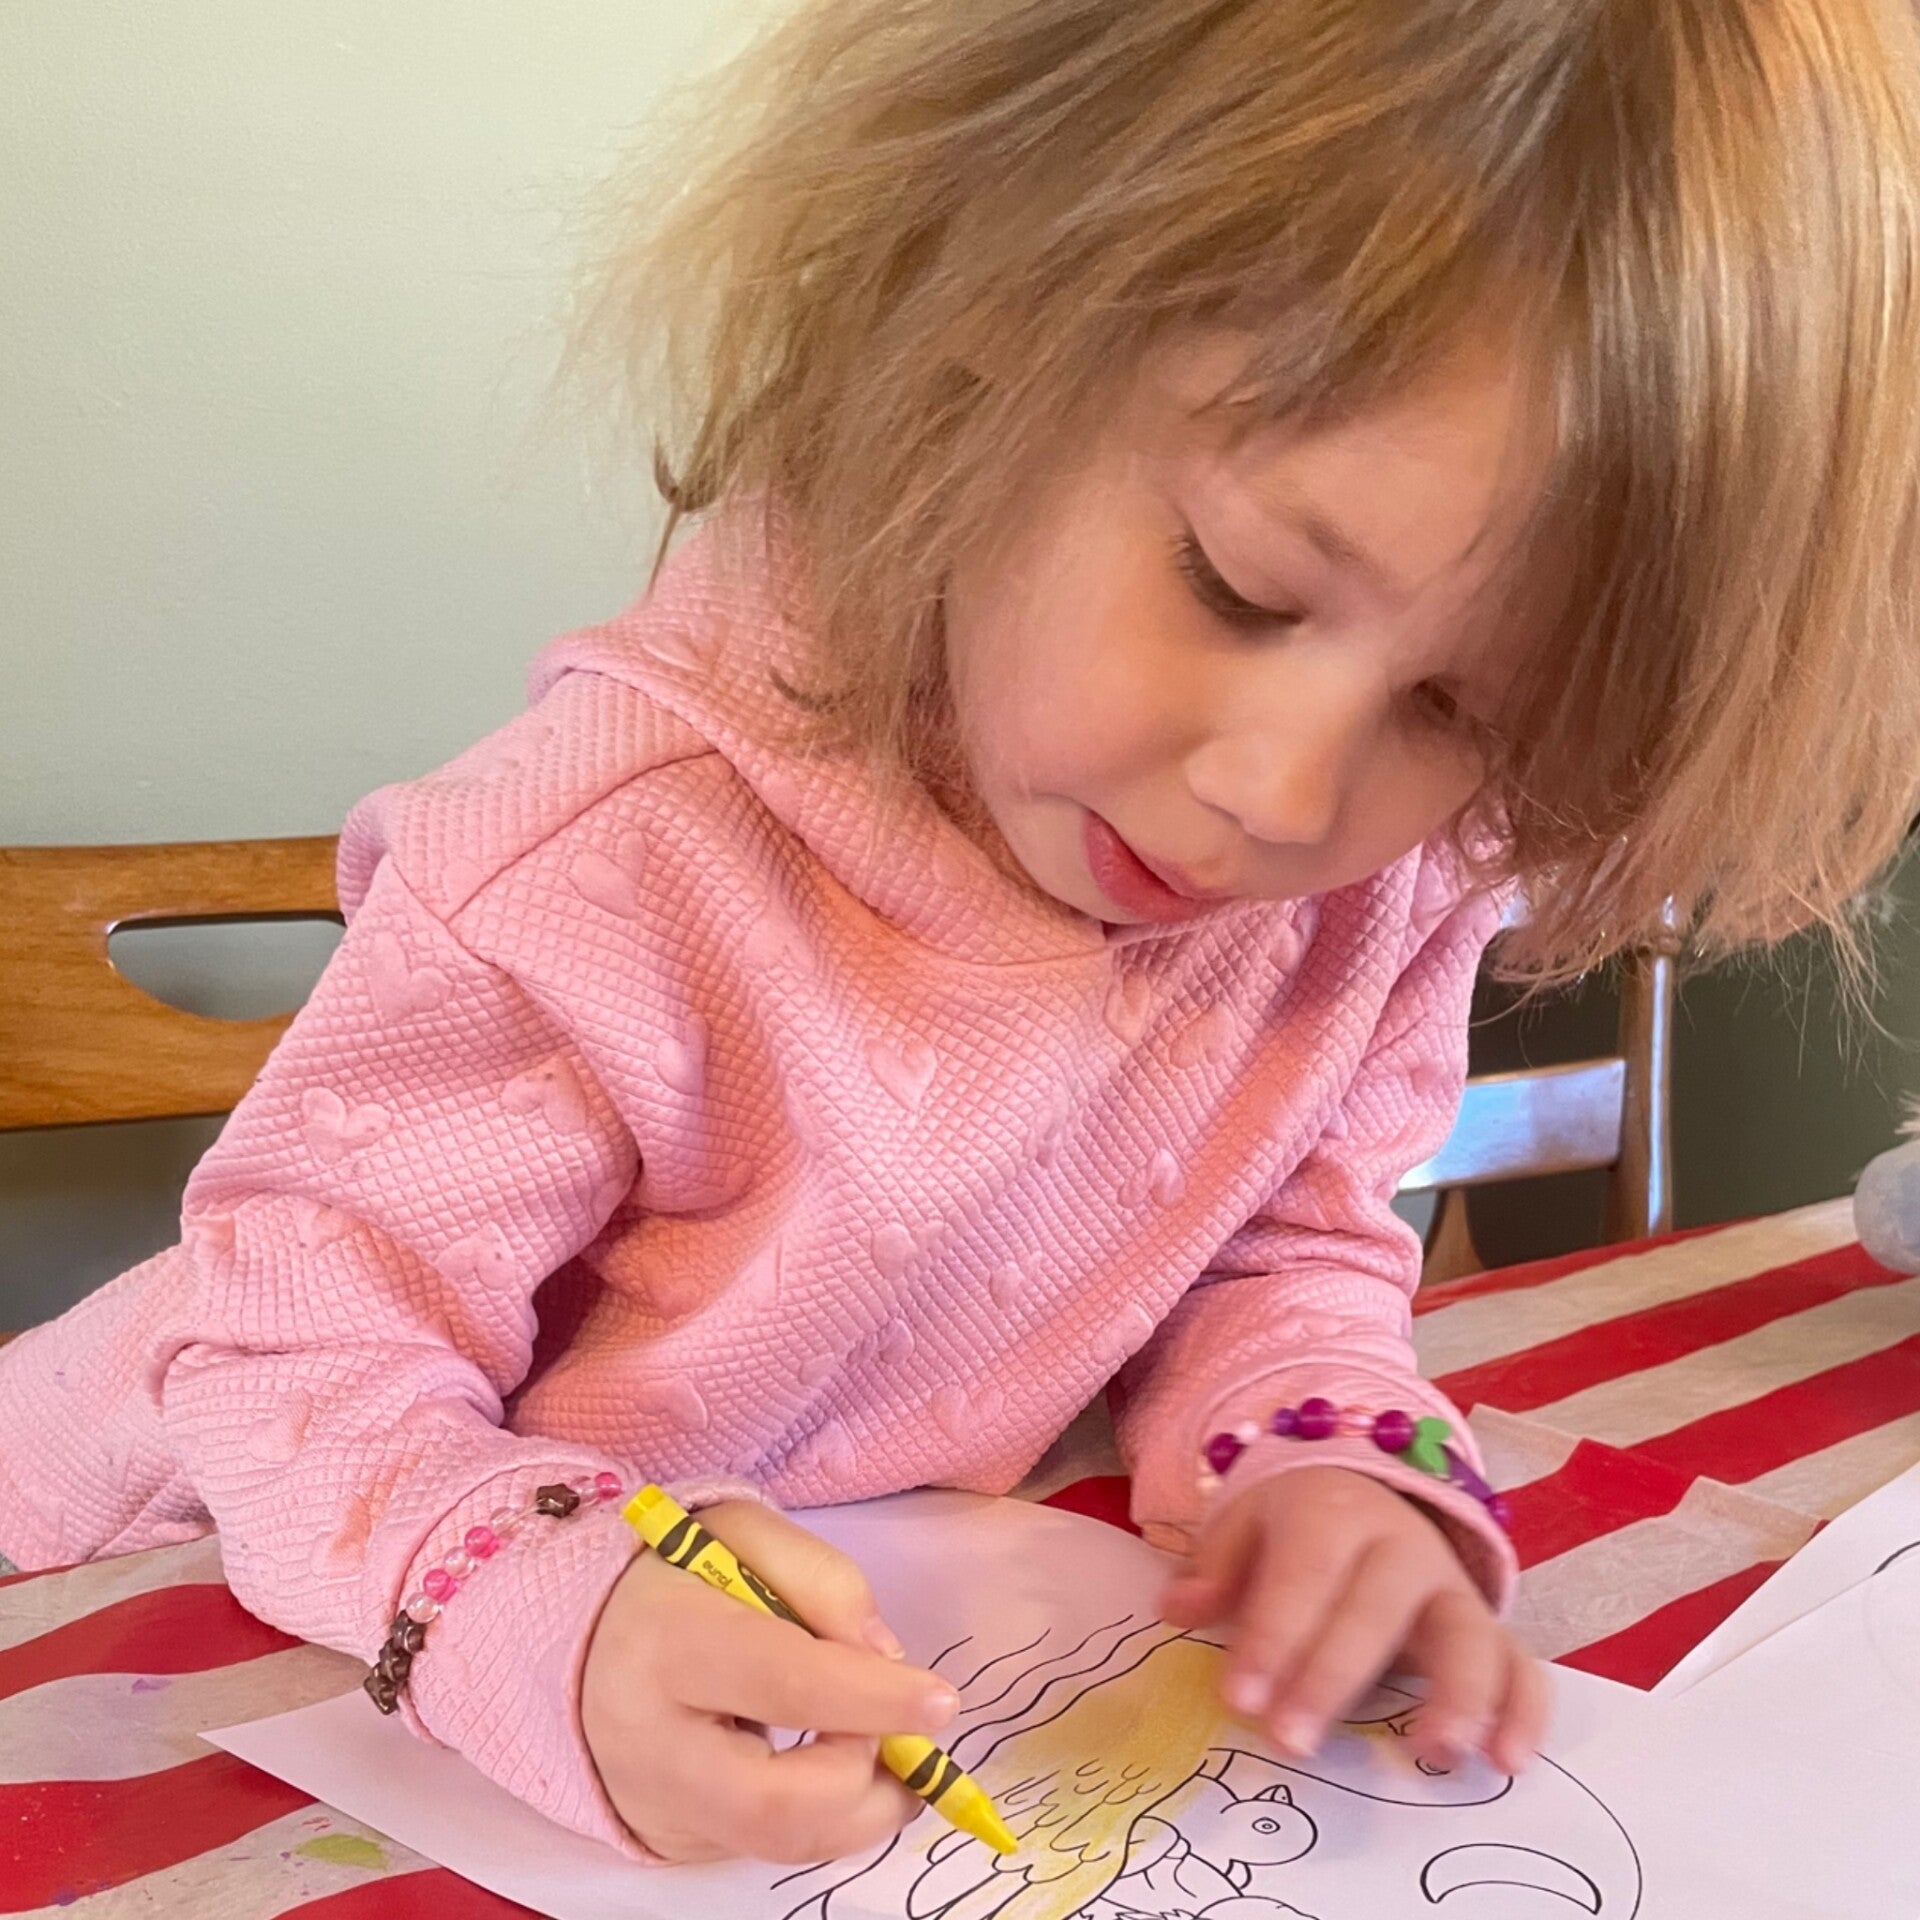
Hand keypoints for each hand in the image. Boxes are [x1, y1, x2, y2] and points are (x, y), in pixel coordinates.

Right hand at [582, 1500, 957, 1862]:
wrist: (584, 1639)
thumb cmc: (677, 1577)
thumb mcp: (742, 1533)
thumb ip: (821, 1579)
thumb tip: (885, 1660)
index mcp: (666, 1643)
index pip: (781, 1682)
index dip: (870, 1697)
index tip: (942, 1701)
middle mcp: (651, 1743)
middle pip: (776, 1803)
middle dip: (867, 1779)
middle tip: (909, 1739)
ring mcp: (658, 1807)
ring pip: (779, 1844)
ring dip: (863, 1809)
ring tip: (888, 1754)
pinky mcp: (674, 1841)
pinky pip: (767, 1847)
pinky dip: (824, 1815)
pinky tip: (833, 1765)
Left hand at [1158, 1465, 1546, 1773]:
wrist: (1365, 1489)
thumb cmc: (1295, 1526)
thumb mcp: (1244, 1525)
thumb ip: (1215, 1569)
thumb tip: (1176, 1610)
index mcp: (1333, 1514)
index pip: (1302, 1577)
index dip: (1271, 1637)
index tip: (1240, 1699)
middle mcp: (1402, 1546)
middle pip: (1374, 1610)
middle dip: (1332, 1677)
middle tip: (1292, 1742)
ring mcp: (1453, 1588)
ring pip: (1466, 1634)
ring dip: (1456, 1695)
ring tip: (1434, 1753)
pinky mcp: (1489, 1629)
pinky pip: (1521, 1665)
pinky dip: (1524, 1711)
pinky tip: (1508, 1763)